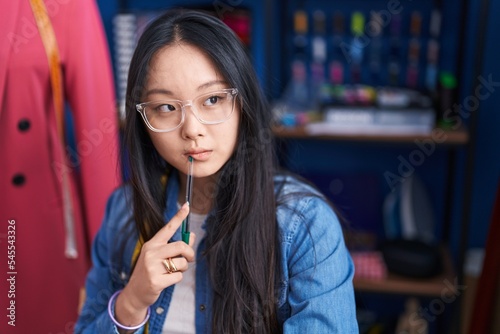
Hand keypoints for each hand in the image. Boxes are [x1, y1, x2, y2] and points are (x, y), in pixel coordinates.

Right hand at [115, 202, 195, 326]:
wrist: (135, 293)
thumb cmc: (150, 272)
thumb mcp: (159, 257)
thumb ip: (175, 247)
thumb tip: (192, 235)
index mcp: (152, 244)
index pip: (168, 228)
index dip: (179, 217)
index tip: (187, 205)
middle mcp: (151, 252)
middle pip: (181, 246)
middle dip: (190, 253)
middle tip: (189, 259)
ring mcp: (152, 267)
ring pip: (181, 262)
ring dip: (183, 268)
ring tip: (173, 271)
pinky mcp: (155, 281)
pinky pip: (178, 276)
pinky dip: (177, 279)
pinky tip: (168, 281)